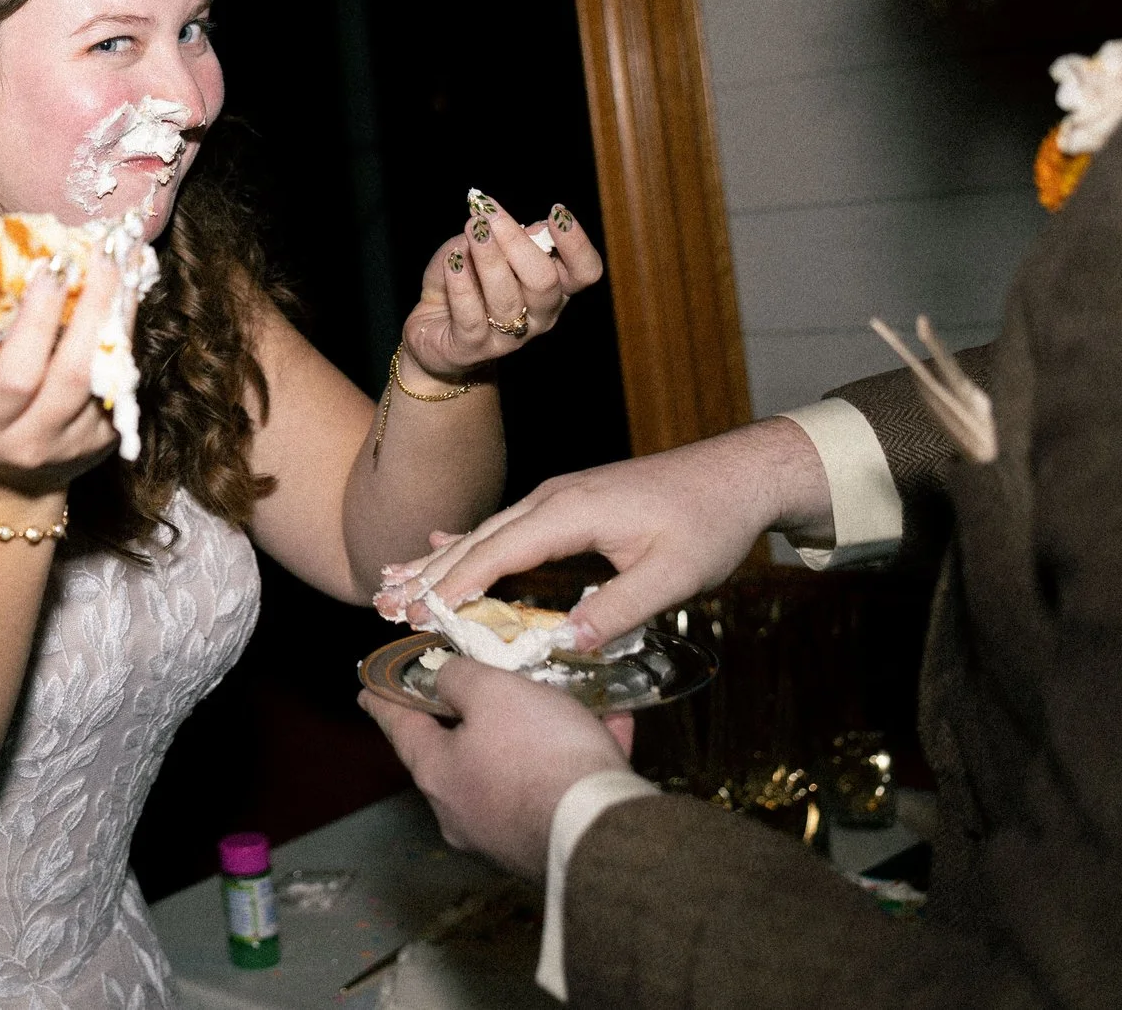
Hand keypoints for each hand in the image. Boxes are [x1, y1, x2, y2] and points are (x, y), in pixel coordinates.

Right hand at [0, 252, 117, 496]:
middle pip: (72, 375)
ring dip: (121, 318)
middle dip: (93, 309)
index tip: (54, 264)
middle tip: (106, 254)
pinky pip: (121, 385)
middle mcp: (29, 441)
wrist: (0, 481)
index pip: (17, 373)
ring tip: (128, 266)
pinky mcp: (105, 443)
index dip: (37, 319)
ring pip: (106, 378)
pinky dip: (125, 339)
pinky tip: (128, 300)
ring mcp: (73, 446)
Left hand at [362, 660, 633, 877]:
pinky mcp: (551, 844)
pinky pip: (559, 787)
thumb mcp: (493, 693)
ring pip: (516, 768)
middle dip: (473, 717)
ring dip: (539, 732)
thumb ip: (460, 677)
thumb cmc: (539, 756)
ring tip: (564, 700)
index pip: (399, 726)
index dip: (384, 699)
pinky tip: (613, 726)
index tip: (366, 690)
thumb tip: (443, 678)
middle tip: (481, 689)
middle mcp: (462, 811)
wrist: (605, 835)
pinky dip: (577, 755)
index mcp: (437, 773)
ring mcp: (506, 834)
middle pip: (458, 751)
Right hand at [384, 417, 829, 649]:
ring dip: (440, 560)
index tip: (418, 612)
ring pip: (487, 532)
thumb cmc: (709, 523)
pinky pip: (506, 526)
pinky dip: (469, 543)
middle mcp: (553, 498)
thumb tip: (564, 645)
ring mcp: (558, 498)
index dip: (456, 584)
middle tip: (384, 603)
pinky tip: (442, 546)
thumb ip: (617, 609)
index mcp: (571, 512)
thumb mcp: (673, 576)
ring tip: (392, 579)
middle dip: (430, 574)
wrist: (737, 476)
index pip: (499, 551)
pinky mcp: (567, 505)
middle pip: (479, 539)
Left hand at [401, 197, 602, 381]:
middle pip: (544, 281)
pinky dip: (461, 285)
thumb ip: (505, 235)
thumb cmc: (469, 282)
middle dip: (516, 242)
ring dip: (488, 258)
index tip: (556, 212)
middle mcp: (540, 315)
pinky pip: (471, 317)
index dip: (577, 243)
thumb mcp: (489, 251)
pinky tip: (453, 261)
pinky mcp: (473, 348)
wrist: (434, 329)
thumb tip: (510, 220)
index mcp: (555, 287)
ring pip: (506, 298)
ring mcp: (509, 337)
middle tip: (489, 214)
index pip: (585, 271)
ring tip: (472, 229)